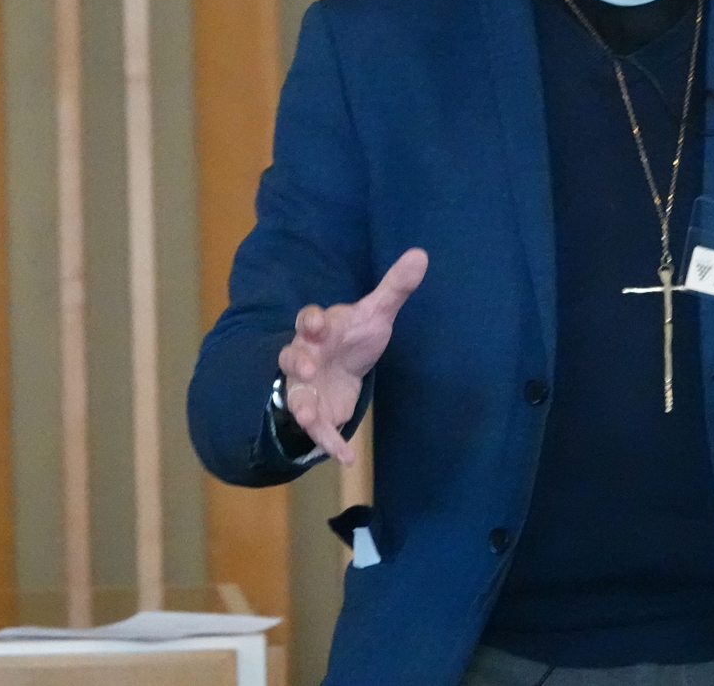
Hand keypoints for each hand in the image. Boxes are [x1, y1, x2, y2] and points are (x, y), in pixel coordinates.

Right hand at [278, 248, 427, 465]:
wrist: (342, 366)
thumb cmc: (353, 335)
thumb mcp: (375, 312)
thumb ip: (394, 287)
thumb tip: (421, 255)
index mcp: (319, 328)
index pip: (308, 319)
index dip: (311, 321)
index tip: (318, 323)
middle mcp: (305, 356)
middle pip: (291, 357)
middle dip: (297, 362)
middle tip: (307, 368)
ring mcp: (305, 387)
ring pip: (295, 395)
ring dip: (299, 406)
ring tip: (307, 418)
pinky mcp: (316, 412)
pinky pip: (319, 429)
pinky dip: (329, 443)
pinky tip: (346, 459)